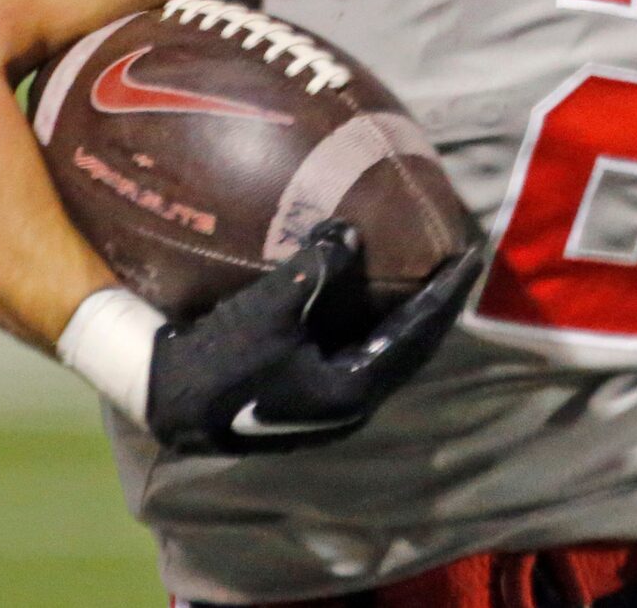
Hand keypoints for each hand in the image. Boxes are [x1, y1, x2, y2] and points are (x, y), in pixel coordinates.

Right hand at [147, 221, 482, 454]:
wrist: (162, 401)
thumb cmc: (218, 360)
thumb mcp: (272, 305)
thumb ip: (321, 267)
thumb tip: (353, 230)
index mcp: (354, 390)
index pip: (420, 333)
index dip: (448, 292)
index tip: (474, 254)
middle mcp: (349, 405)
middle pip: (411, 347)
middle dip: (434, 305)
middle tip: (455, 262)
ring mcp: (327, 405)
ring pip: (384, 352)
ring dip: (404, 315)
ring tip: (421, 275)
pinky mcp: (305, 397)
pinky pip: (357, 352)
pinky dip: (373, 321)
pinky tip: (367, 295)